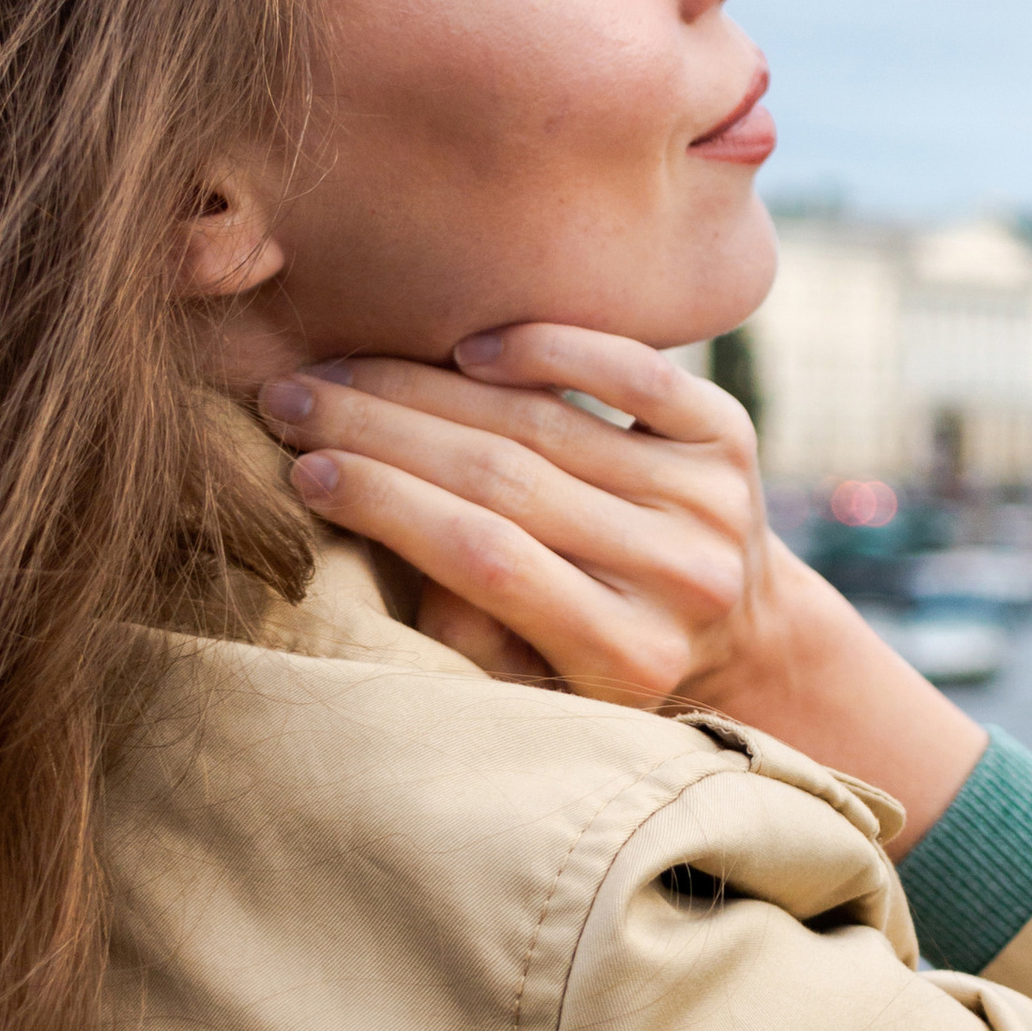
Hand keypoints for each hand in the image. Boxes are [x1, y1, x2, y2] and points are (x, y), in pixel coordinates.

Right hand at [256, 324, 986, 841]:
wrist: (741, 636)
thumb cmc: (594, 663)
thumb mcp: (528, 681)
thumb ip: (458, 625)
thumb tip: (364, 540)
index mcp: (627, 655)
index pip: (483, 558)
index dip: (386, 505)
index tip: (300, 472)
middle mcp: (683, 577)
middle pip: (506, 480)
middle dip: (380, 432)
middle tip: (290, 402)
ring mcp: (717, 502)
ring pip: (547, 421)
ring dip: (428, 386)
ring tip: (343, 371)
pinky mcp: (734, 440)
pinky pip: (632, 370)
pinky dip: (548, 348)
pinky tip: (471, 348)